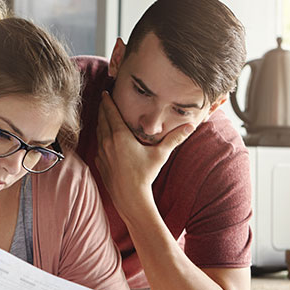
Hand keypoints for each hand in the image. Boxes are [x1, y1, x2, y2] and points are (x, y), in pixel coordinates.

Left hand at [95, 92, 192, 212]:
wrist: (130, 197)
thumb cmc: (145, 175)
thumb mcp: (160, 154)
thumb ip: (174, 139)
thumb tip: (191, 126)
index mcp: (120, 136)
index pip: (111, 113)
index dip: (107, 101)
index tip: (105, 92)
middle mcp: (107, 142)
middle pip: (102, 119)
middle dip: (103, 109)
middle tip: (103, 100)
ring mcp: (102, 153)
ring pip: (98, 132)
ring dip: (100, 122)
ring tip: (103, 116)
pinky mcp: (99, 163)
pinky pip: (98, 145)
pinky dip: (100, 138)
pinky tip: (104, 138)